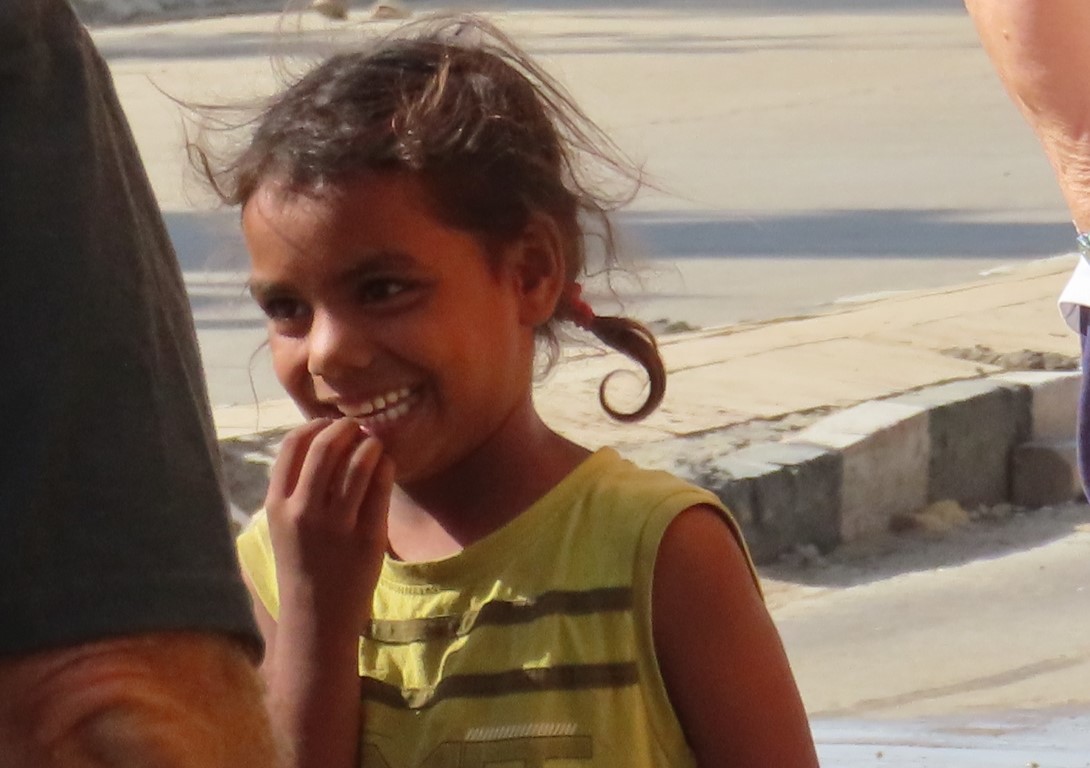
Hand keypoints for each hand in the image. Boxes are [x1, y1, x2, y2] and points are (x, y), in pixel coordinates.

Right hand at [266, 418, 393, 636]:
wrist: (317, 618)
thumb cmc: (303, 566)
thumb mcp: (283, 526)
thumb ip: (293, 487)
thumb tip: (318, 440)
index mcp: (278, 506)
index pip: (292, 446)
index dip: (314, 426)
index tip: (330, 424)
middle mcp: (304, 513)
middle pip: (326, 448)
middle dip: (345, 429)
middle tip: (358, 427)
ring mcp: (337, 526)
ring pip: (358, 464)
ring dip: (370, 444)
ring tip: (374, 444)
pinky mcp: (368, 538)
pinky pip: (380, 488)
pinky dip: (385, 467)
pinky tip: (386, 464)